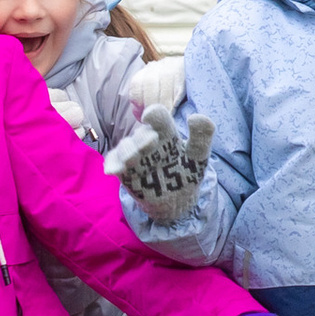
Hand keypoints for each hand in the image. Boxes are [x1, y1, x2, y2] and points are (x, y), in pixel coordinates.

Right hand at [107, 107, 214, 226]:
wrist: (176, 201)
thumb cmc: (187, 173)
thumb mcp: (198, 157)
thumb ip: (201, 137)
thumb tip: (196, 116)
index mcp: (166, 133)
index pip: (158, 118)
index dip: (154, 114)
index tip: (150, 116)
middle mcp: (147, 141)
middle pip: (141, 134)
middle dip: (143, 137)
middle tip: (150, 141)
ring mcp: (135, 156)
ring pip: (126, 147)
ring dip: (127, 151)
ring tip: (132, 158)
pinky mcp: (124, 170)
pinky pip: (114, 162)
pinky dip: (112, 164)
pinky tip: (112, 170)